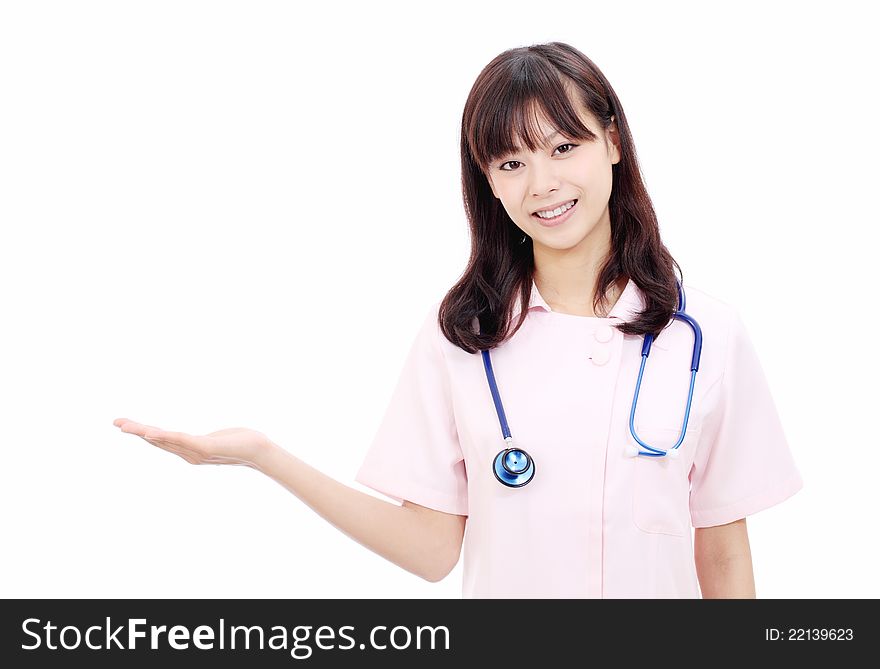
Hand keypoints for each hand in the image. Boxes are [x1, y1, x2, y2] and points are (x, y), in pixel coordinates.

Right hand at [113, 418, 270, 468]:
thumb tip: (202, 438)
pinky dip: (165, 437)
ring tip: (126, 426)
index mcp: (189, 451)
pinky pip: (181, 440)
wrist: (259, 451)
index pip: (161, 440)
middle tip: (116, 422)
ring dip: (144, 432)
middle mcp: (189, 454)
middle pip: (157, 441)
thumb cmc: (241, 443)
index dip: (142, 432)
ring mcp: (196, 452)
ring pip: (165, 440)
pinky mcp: (205, 448)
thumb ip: (205, 440)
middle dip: (136, 431)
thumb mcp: (217, 439)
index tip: (124, 424)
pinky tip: (151, 433)